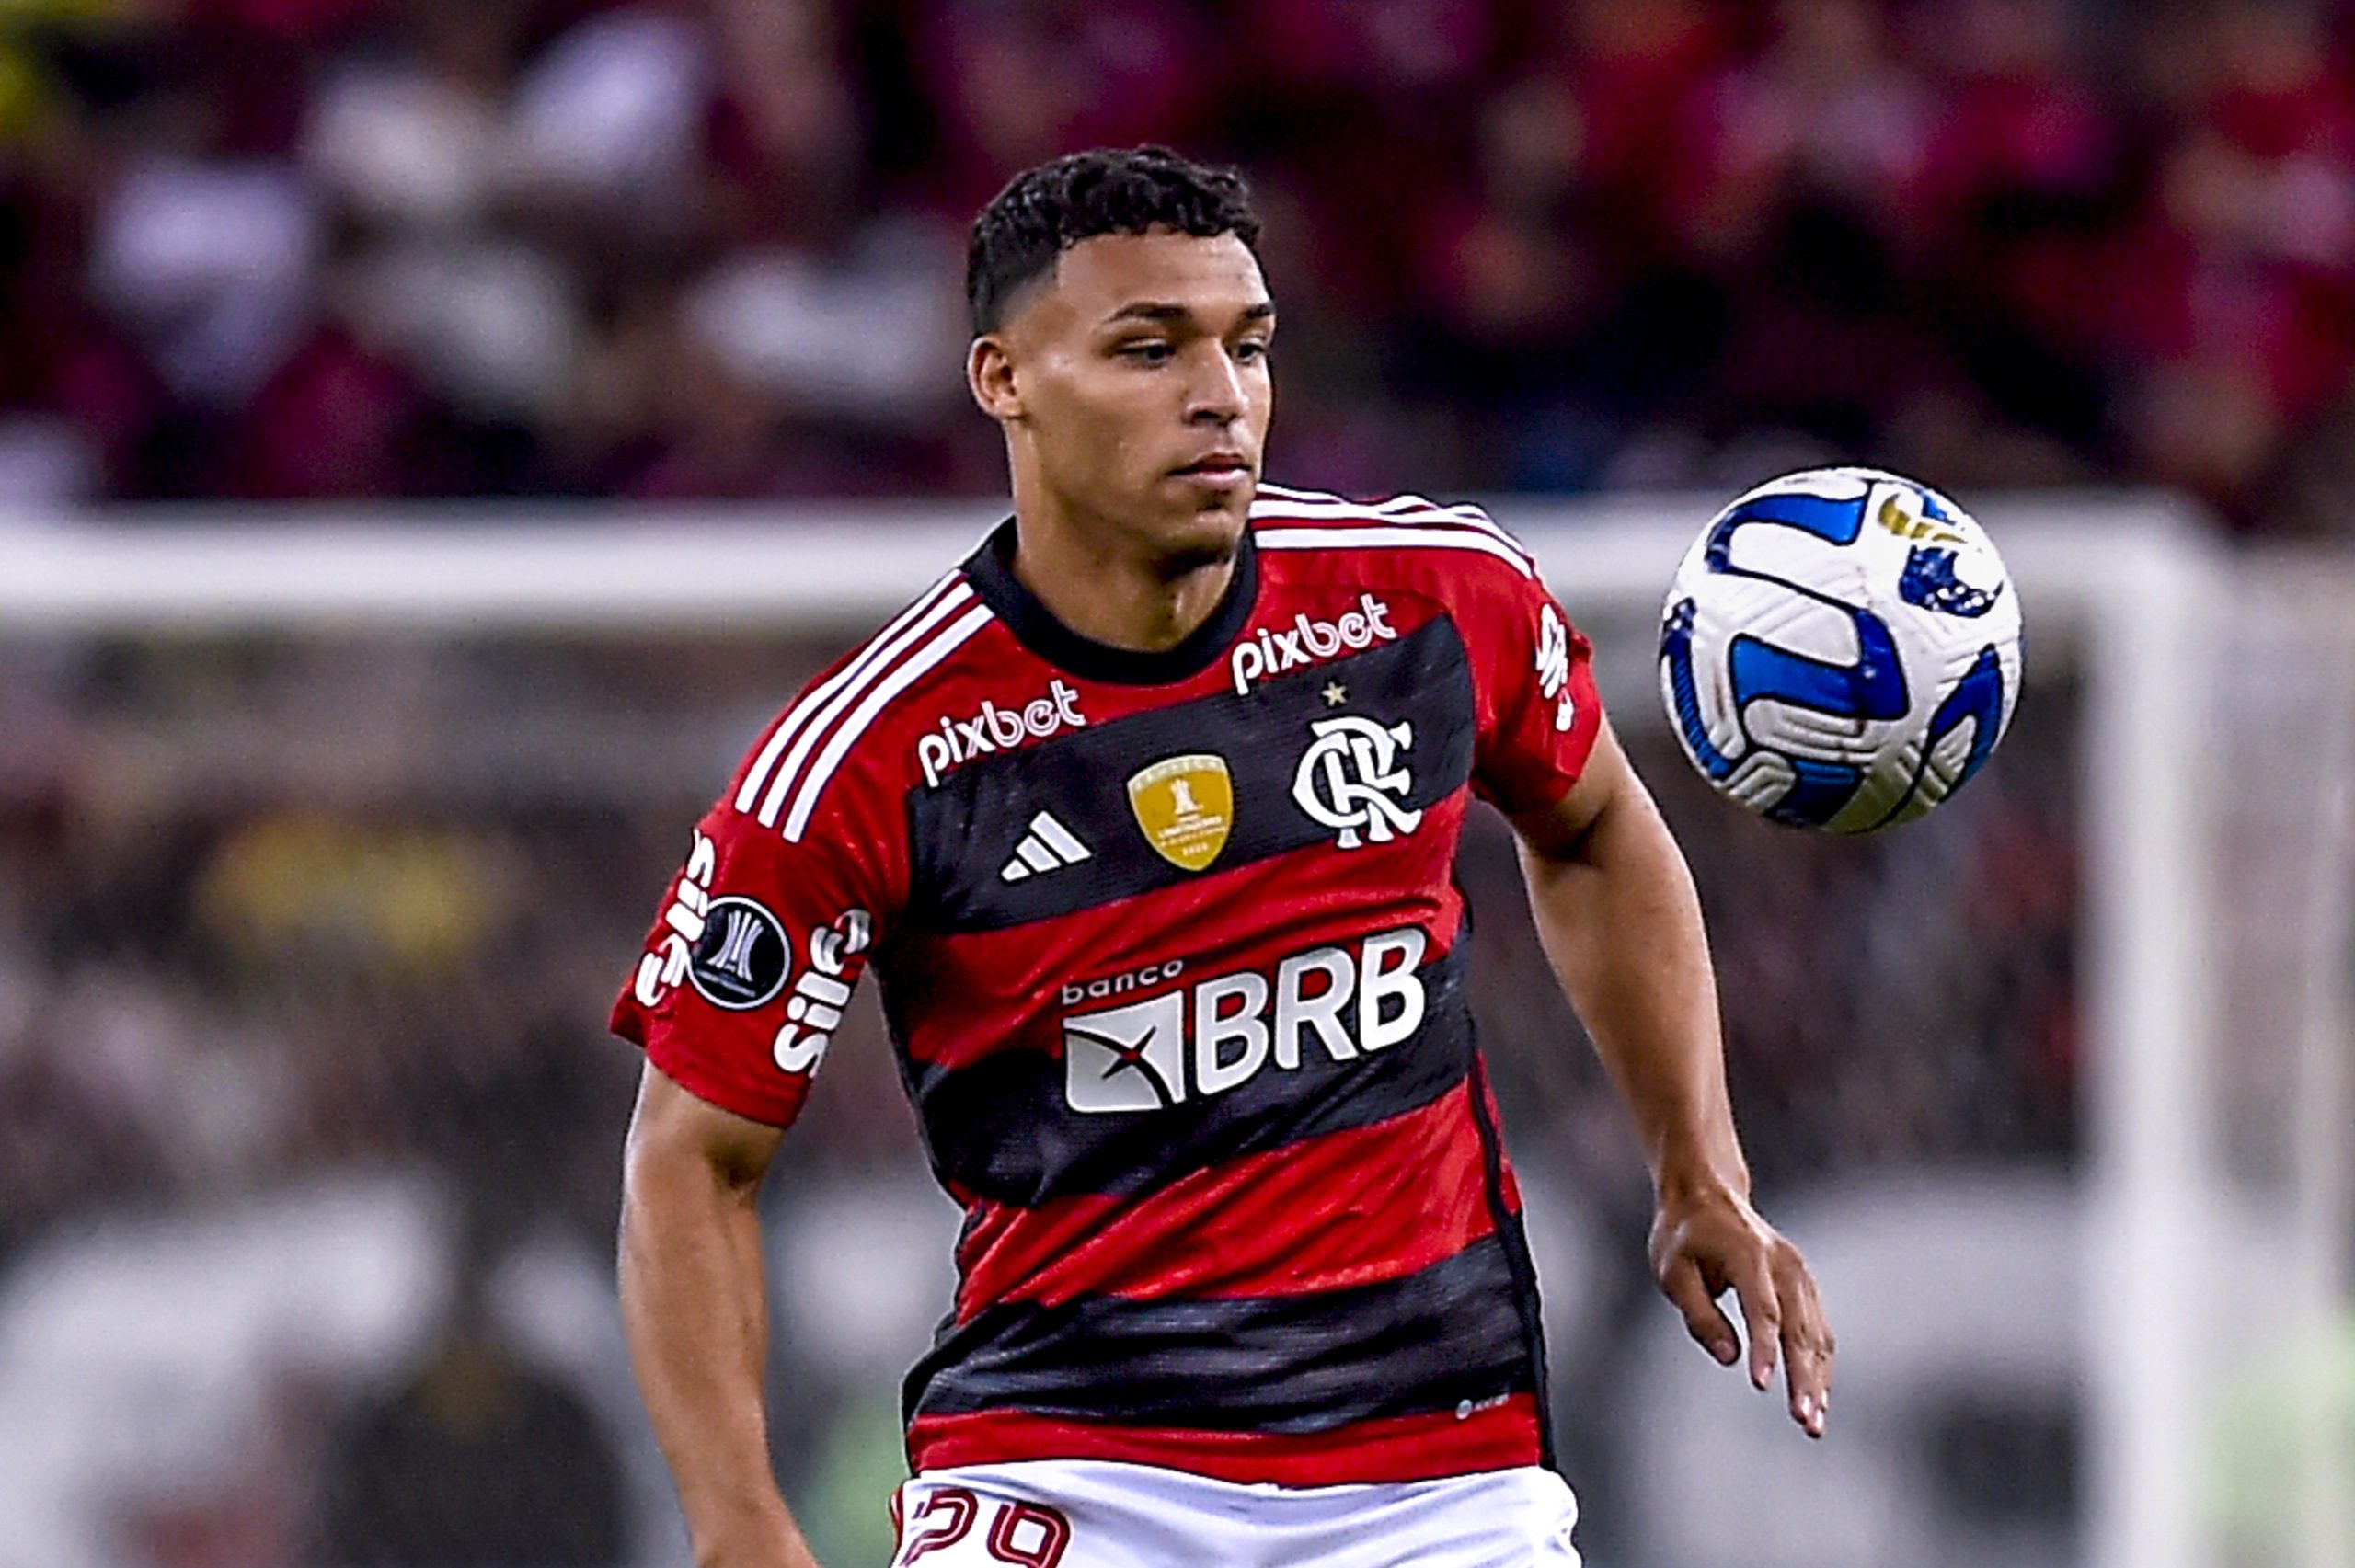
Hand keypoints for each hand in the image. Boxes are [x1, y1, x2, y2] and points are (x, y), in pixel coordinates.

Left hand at [1648, 1185, 1833, 1437]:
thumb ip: (1699, 1315)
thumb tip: (1729, 1358)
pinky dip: (1819, 1366)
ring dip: (1817, 1381)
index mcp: (1749, 1255)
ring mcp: (1799, 1275)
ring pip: (1816, 1335)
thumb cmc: (1684, 1236)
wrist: (1708, 1196)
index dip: (1765, 1349)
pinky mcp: (1804, 1286)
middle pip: (1799, 1329)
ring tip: (1813, 1424)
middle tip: (1804, 1421)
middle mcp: (1784, 1265)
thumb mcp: (1673, 1272)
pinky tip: (1816, 1399)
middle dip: (1803, 1379)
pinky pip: (1817, 1331)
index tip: (1762, 1385)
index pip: (1762, 1309)